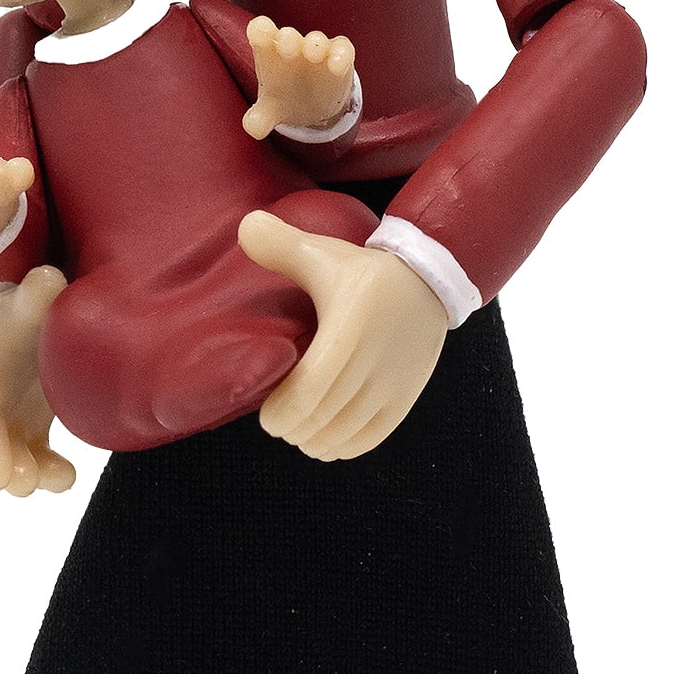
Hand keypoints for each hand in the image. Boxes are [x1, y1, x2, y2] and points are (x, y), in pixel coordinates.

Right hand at [0, 267, 74, 496]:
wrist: (33, 316)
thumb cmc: (20, 308)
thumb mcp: (25, 297)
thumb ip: (35, 293)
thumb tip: (47, 280)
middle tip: (10, 473)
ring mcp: (8, 421)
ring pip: (4, 461)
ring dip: (20, 477)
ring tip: (42, 478)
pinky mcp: (32, 432)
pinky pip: (35, 462)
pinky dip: (49, 476)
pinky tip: (67, 475)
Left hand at [233, 212, 449, 460]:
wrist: (428, 280)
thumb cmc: (363, 271)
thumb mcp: (324, 252)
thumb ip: (281, 244)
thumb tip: (244, 227)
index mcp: (347, 330)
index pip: (308, 392)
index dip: (282, 414)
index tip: (267, 415)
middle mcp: (373, 362)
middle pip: (321, 419)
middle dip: (292, 429)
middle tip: (279, 422)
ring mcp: (393, 384)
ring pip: (343, 435)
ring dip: (314, 441)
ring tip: (299, 430)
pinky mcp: (406, 398)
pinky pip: (370, 439)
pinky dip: (343, 447)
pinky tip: (326, 439)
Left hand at [241, 19, 356, 141]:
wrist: (312, 103)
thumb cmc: (284, 96)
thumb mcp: (270, 110)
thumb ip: (259, 118)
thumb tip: (253, 129)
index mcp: (269, 51)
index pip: (260, 30)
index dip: (260, 29)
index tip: (260, 31)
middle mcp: (292, 46)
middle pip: (288, 36)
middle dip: (288, 39)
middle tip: (287, 45)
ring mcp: (316, 49)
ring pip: (316, 40)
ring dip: (314, 44)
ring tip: (313, 53)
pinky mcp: (338, 55)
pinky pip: (342, 49)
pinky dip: (341, 55)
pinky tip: (337, 68)